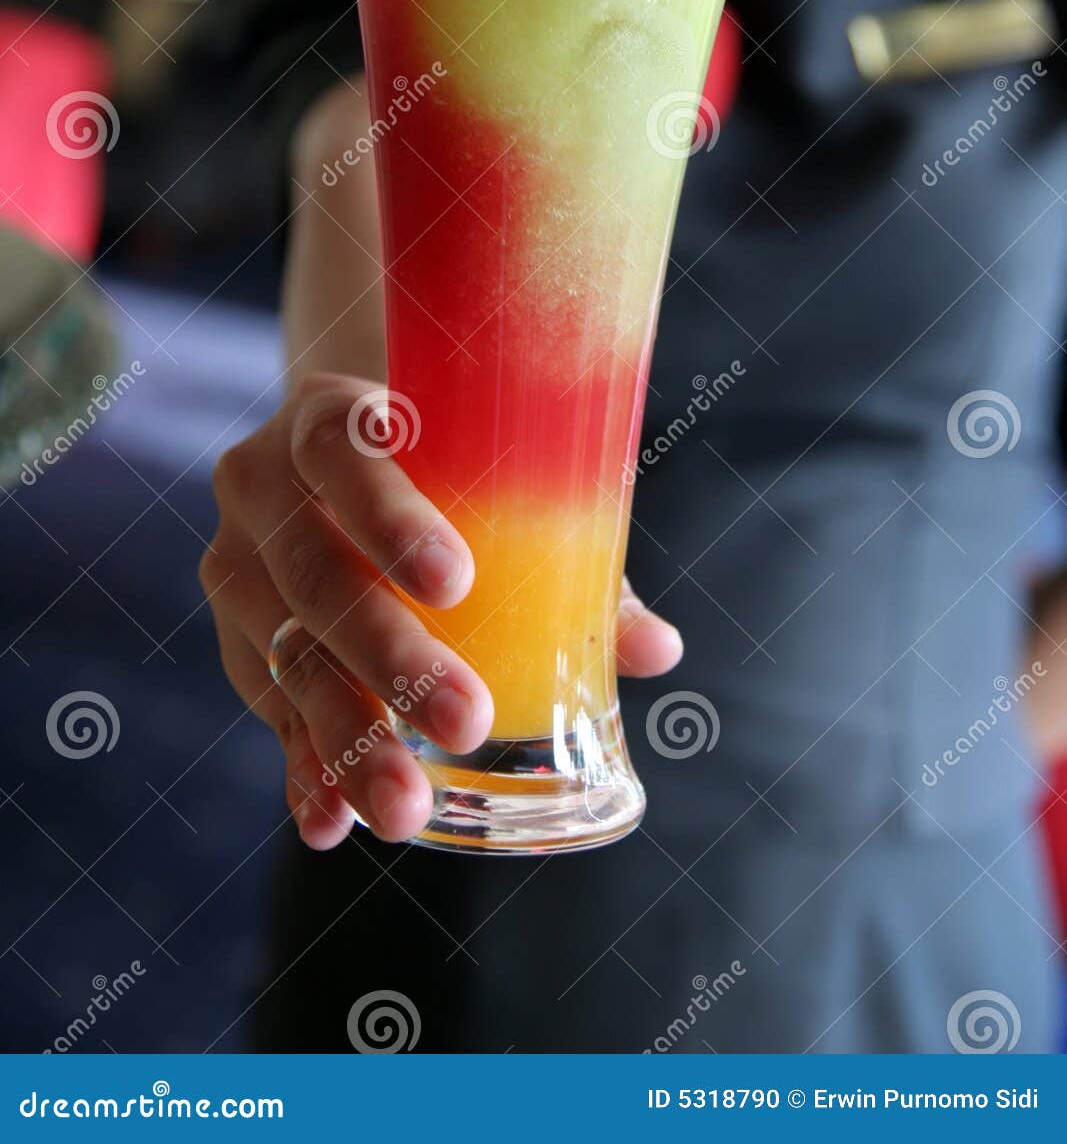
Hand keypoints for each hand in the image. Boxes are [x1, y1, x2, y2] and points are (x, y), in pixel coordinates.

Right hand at [201, 371, 683, 849]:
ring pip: (287, 654)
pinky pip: (271, 710)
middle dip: (388, 656)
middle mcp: (264, 488)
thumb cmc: (446, 462)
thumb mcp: (494, 477)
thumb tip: (657, 652)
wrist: (342, 456)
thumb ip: (568, 556)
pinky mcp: (240, 640)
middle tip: (465, 719)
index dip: (391, 518)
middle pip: (315, 572)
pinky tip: (334, 822)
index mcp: (327, 418)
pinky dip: (306, 768)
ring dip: (348, 738)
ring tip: (406, 807)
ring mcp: (239, 567)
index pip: (342, 453)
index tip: (458, 582)